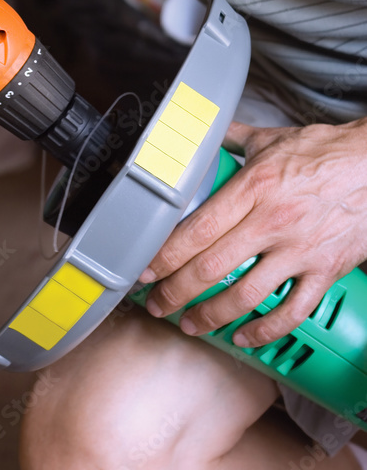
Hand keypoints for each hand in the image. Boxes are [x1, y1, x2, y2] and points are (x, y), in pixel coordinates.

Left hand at [139, 117, 366, 346]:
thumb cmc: (323, 151)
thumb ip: (230, 138)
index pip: (198, 227)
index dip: (166, 254)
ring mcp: (300, 250)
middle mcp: (273, 221)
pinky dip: (265, 330)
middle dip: (177, 292)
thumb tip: (199, 133)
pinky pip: (292, 311)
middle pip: (213, 266)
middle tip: (157, 304)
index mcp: (255, 186)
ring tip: (190, 324)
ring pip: (247, 295)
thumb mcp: (270, 138)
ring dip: (212, 316)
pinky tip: (244, 336)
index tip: (145, 269)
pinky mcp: (325, 270)